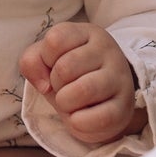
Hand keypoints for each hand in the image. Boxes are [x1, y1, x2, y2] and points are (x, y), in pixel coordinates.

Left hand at [18, 22, 142, 146]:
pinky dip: (78, 123)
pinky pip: (97, 118)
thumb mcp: (47, 59)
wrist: (101, 100)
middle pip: (65, 68)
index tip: (54, 65)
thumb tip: (44, 84)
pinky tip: (80, 117)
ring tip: (70, 102)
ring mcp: (119, 79)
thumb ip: (32, 61)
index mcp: (88, 33)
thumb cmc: (70, 75)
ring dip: (65, 103)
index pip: (55, 40)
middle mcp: (108, 51)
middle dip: (55, 83)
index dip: (46, 58)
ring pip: (82, 90)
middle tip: (64, 86)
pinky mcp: (123, 109)